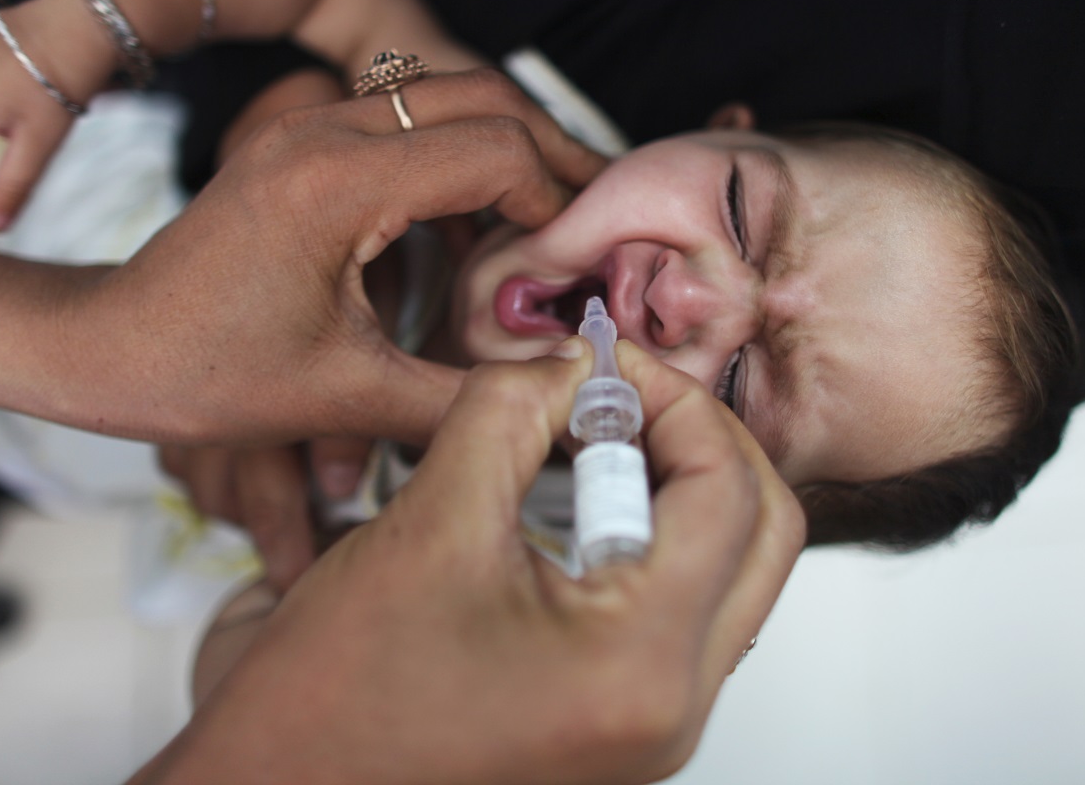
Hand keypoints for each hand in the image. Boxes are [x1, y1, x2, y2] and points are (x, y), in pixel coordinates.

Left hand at [75, 69, 605, 446]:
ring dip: (504, 144)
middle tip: (596, 209)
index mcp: (338, 179)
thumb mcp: (344, 396)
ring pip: (444, 95)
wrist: (103, 345)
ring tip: (546, 215)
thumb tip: (559, 399)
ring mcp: (307, 124)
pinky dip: (454, 154)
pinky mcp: (299, 140)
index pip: (495, 148)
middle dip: (550, 148)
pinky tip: (472, 223)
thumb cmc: (202, 371)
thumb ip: (464, 397)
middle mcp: (324, 127)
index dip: (556, 199)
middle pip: (481, 93)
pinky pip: (403, 119)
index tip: (579, 258)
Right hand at [132, 341, 806, 784]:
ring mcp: (647, 722)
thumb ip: (511, 413)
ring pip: (728, 570)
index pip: (728, 492)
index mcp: (639, 666)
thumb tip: (570, 363)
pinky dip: (642, 536)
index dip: (674, 400)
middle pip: (759, 533)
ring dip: (672, 486)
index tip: (606, 361)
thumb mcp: (426, 524)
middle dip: (697, 438)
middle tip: (621, 391)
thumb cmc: (326, 702)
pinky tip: (569, 499)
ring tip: (589, 438)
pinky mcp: (614, 716)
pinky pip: (674, 607)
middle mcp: (666, 707)